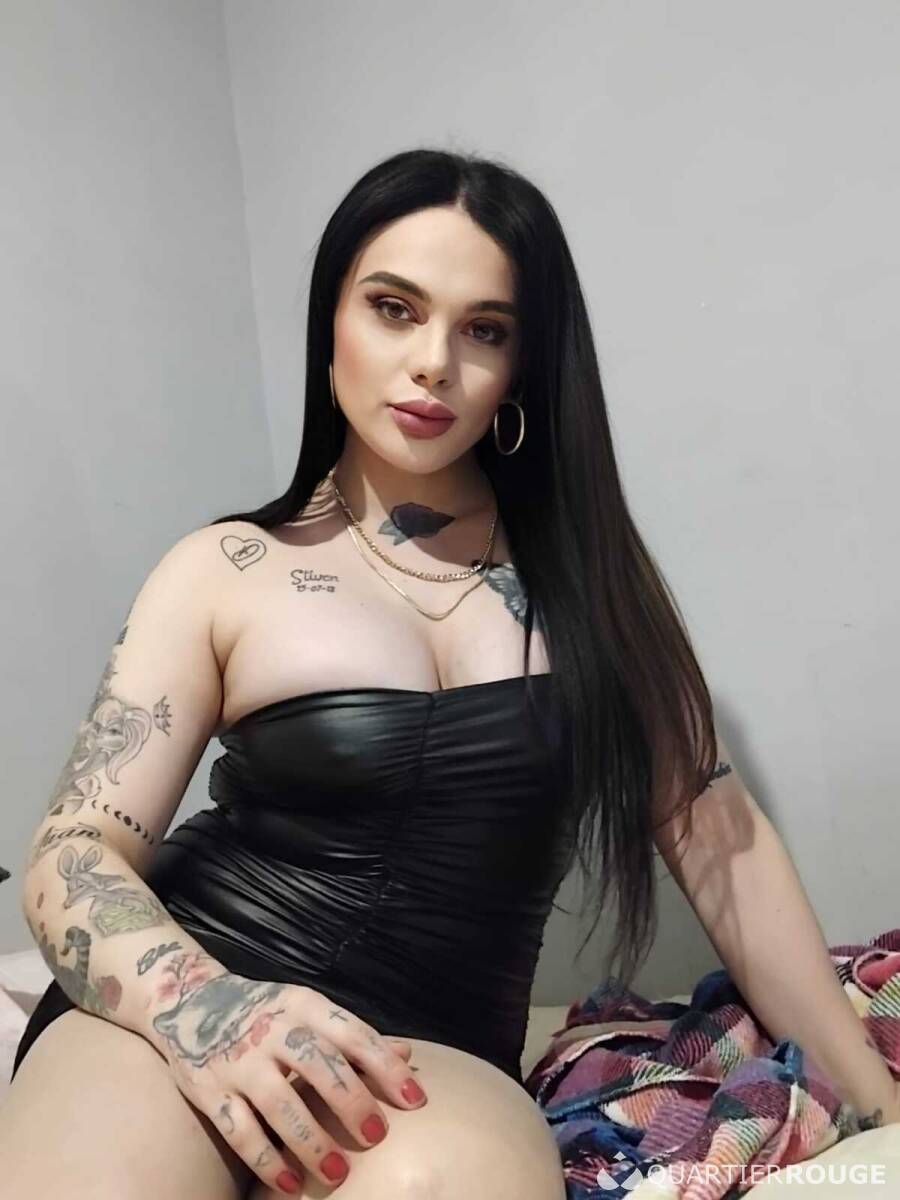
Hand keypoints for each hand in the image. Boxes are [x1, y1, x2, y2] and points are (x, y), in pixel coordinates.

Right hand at [149, 956, 426, 1192]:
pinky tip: (291, 1184)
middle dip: (351, 1102)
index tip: (416, 1099)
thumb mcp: (308, 1010)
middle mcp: (272, 1028)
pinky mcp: (209, 1090)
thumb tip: (407, 1054)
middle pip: (318, 1066)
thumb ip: (352, 1036)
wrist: (189, 1001)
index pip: (353, 1034)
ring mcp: (239, 1060)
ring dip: (311, 1141)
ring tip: (339, 1174)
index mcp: (304, 1005)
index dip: (386, 1067)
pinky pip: (240, 1130)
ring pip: (279, 1104)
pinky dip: (266, 1161)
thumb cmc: (267, 1013)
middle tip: (378, 1136)